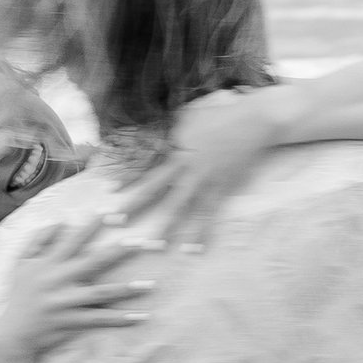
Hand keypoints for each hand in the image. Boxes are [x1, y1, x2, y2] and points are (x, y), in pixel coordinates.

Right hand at [0, 210, 155, 362]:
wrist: (14, 333)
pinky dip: (121, 319)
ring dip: (127, 289)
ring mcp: (67, 302)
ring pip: (101, 293)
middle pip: (93, 262)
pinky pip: (100, 319)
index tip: (113, 212)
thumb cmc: (20, 294)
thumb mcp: (22, 263)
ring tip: (150, 285)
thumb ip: (38, 240)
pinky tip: (141, 316)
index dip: (92, 225)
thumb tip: (60, 220)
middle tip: (140, 242)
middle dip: (118, 251)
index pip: (74, 240)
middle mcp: (59, 280)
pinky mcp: (73, 321)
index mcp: (49, 263)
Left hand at [114, 88, 284, 247]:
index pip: (144, 164)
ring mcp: (203, 177)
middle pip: (153, 188)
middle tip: (114, 222)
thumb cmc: (221, 113)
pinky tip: (195, 249)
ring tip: (153, 246)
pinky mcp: (221, 187)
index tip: (109, 191)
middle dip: (132, 206)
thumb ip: (172, 128)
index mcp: (174, 146)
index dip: (127, 177)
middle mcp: (184, 164)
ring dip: (166, 227)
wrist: (253, 119)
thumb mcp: (189, 115)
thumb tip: (156, 135)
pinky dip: (203, 233)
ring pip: (179, 206)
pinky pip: (209, 214)